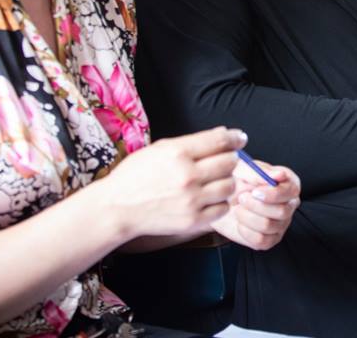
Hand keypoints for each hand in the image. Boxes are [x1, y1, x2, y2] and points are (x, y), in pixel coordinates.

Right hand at [106, 126, 244, 240]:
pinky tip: (209, 198)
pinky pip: (223, 209)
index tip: (239, 138)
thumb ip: (193, 142)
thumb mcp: (160, 148)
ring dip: (226, 181)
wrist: (117, 207)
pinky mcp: (192, 220)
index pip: (220, 141)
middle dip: (229, 159)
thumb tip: (225, 134)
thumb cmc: (137, 175)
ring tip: (214, 181)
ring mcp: (191, 200)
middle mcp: (187, 176)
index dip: (235, 137)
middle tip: (222, 161)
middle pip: (229, 162)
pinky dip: (220, 203)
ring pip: (229, 186)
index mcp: (178, 153)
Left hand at [211, 161, 300, 250]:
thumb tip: (279, 175)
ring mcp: (281, 224)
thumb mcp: (243, 170)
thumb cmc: (235, 180)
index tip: (254, 191)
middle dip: (256, 205)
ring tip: (238, 208)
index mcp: (288, 183)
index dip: (273, 193)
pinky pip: (261, 241)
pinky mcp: (270, 240)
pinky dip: (245, 231)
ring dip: (247, 216)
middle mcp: (289, 205)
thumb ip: (260, 172)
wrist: (220, 200)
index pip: (291, 191)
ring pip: (269, 226)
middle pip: (282, 212)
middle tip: (241, 197)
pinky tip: (239, 222)